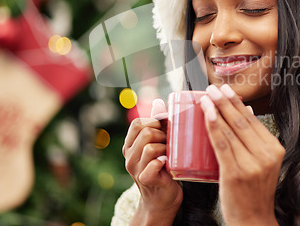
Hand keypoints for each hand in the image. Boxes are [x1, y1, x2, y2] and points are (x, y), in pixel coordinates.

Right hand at [122, 99, 182, 221]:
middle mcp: (129, 155)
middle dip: (163, 134)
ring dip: (166, 148)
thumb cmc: (162, 168)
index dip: (155, 122)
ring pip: (150, 147)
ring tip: (170, 155)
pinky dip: (163, 162)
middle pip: (146, 132)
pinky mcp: (144, 179)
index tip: (165, 129)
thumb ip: (156, 124)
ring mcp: (135, 168)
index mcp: (130, 144)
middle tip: (170, 144)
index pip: (138, 122)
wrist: (161, 198)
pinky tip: (167, 164)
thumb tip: (158, 101)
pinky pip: (153, 164)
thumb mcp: (158, 143)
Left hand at [200, 84, 283, 225]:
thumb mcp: (262, 163)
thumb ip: (255, 139)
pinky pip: (222, 145)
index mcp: (275, 149)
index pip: (253, 120)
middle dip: (225, 102)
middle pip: (242, 122)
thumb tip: (246, 110)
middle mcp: (266, 155)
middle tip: (213, 88)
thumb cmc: (253, 191)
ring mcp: (252, 165)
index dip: (237, 103)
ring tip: (206, 97)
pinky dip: (213, 128)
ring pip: (231, 131)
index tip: (225, 90)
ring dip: (216, 110)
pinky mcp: (235, 174)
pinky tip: (206, 116)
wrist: (253, 220)